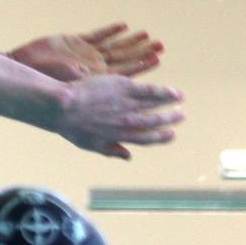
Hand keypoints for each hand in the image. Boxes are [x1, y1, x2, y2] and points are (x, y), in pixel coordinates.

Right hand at [10, 22, 163, 81]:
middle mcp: (94, 67)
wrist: (23, 72)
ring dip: (130, 41)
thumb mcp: (75, 88)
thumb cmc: (46, 83)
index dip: (141, 66)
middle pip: (124, 58)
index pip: (125, 73)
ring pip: (114, 45)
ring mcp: (85, 54)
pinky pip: (96, 35)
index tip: (158, 60)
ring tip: (147, 35)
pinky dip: (110, 30)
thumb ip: (95, 87)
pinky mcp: (74, 41)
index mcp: (96, 80)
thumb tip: (117, 94)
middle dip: (141, 52)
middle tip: (161, 45)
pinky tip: (123, 26)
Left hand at [56, 75, 183, 158]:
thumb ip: (111, 150)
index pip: (146, 139)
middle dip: (170, 119)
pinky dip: (163, 91)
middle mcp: (128, 122)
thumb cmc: (73, 127)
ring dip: (170, 103)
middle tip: (181, 116)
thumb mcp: (91, 145)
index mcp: (120, 137)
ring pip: (155, 105)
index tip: (171, 135)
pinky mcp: (125, 87)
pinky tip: (171, 90)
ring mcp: (127, 104)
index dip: (161, 137)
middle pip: (155, 121)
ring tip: (180, 99)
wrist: (64, 106)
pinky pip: (149, 90)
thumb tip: (128, 157)